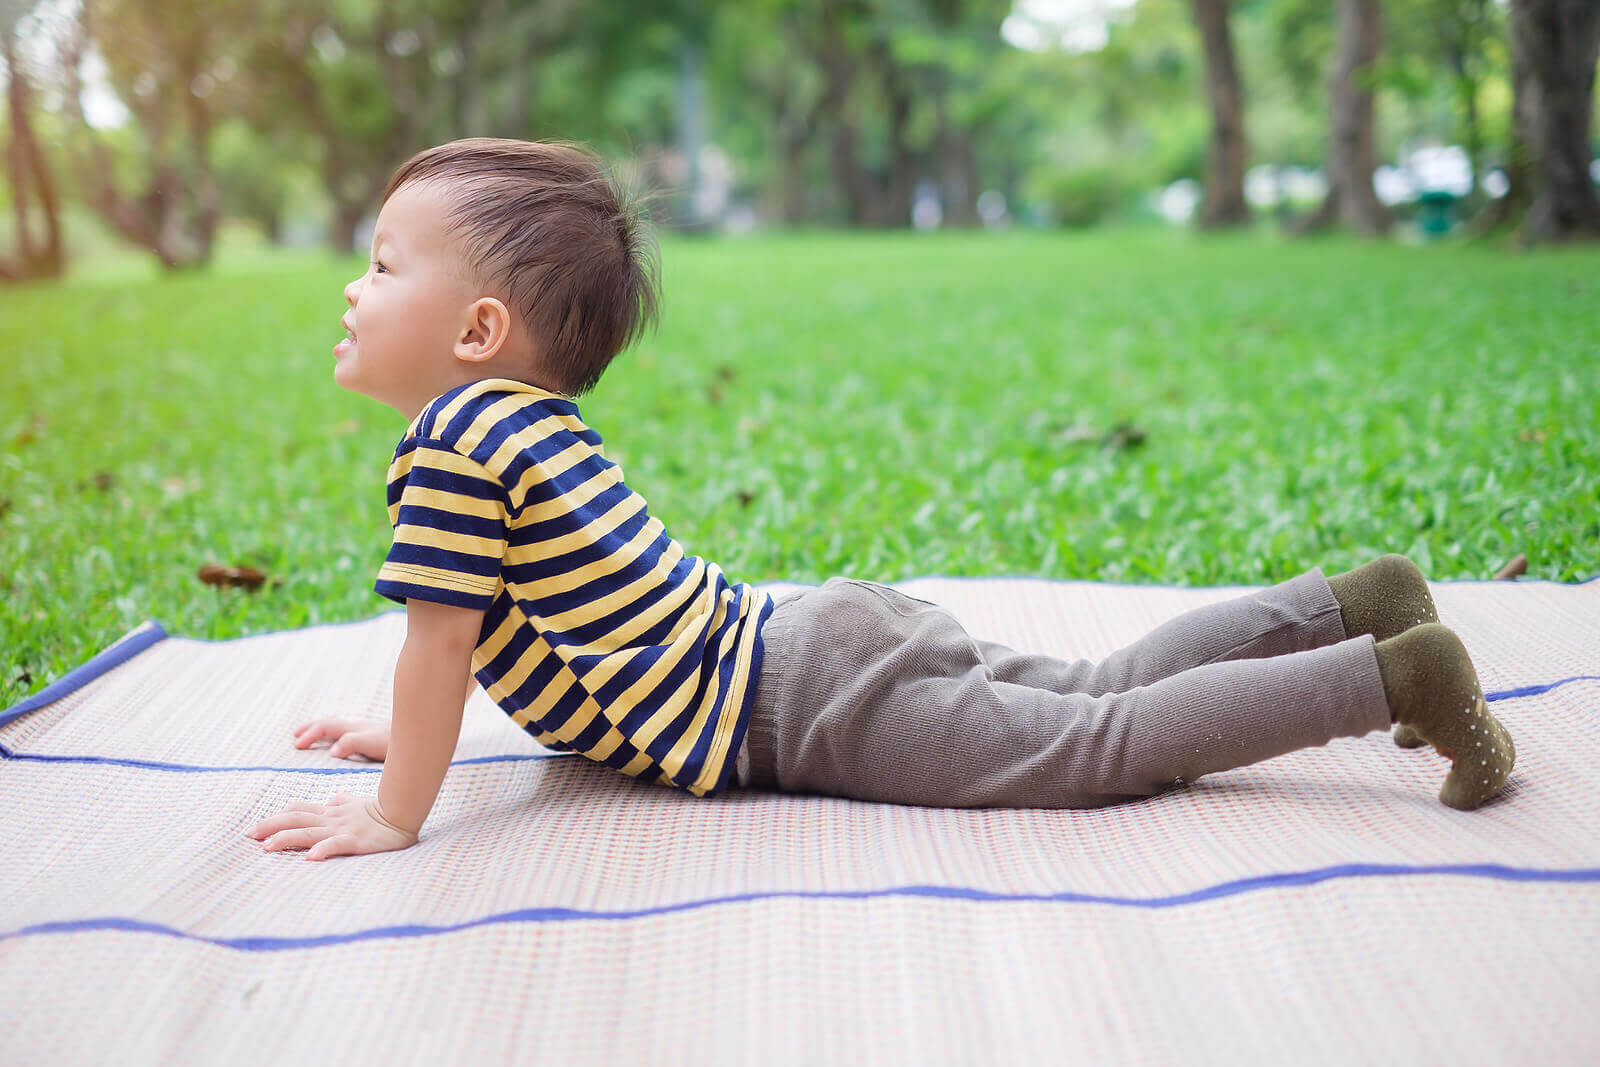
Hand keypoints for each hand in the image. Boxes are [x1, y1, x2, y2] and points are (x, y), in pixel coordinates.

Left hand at [246, 793, 417, 859]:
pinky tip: (310, 858)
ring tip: (267, 847)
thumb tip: (332, 799)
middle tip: (250, 835)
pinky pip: (337, 845)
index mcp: (332, 811)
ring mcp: (343, 830)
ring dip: (287, 839)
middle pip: (296, 821)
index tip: (258, 827)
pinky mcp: (356, 841)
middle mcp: (332, 819)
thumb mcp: (358, 803)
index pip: (300, 811)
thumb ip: (343, 801)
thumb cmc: (384, 809)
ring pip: (309, 833)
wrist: (405, 811)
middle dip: (272, 827)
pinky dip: (323, 850)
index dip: (278, 817)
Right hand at [292, 718, 389, 760]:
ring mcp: (363, 730)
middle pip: (329, 724)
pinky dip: (333, 734)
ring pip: (336, 725)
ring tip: (306, 735)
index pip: (326, 728)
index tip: (297, 746)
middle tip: (295, 737)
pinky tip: (335, 742)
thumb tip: (332, 751)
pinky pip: (345, 731)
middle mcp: (356, 726)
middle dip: (311, 729)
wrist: (419, 735)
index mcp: (353, 728)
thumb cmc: (395, 742)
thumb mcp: (373, 744)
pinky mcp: (370, 736)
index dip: (310, 736)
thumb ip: (353, 743)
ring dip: (320, 729)